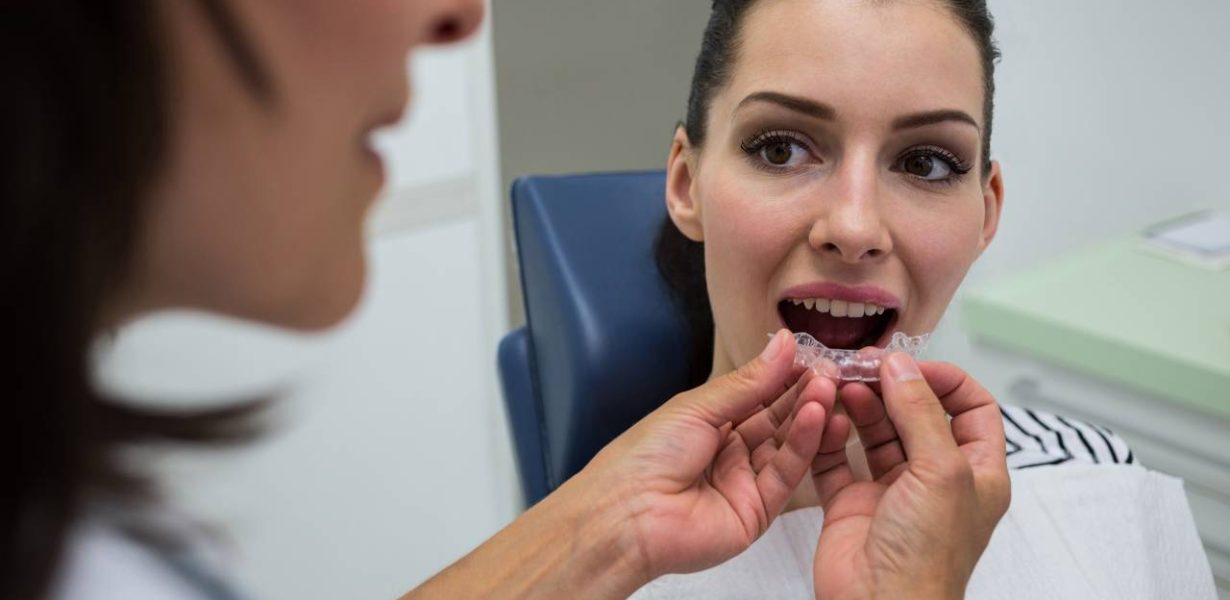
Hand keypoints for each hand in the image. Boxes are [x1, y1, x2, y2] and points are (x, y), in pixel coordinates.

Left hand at [578, 329, 845, 579]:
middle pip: (776, 420)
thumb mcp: (698, 407)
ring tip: (829, 388)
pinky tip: (816, 416)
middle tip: (832, 370)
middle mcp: (729, 451)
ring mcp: (745, 482)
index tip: (814, 356)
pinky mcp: (757, 510)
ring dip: (809, 416)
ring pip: (787, 445)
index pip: (758, 396)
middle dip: (804, 394)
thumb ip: (748, 381)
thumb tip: (784, 344)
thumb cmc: (645, 457)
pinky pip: (787, 473)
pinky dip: (804, 444)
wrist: (626, 515)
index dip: (786, 376)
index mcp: (709, 423)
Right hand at [810, 355, 1010, 599]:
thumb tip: (902, 366)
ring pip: (874, 431)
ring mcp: (891, 491)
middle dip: (891, 386)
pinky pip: (836, 459)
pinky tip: (825, 417)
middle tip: (863, 365)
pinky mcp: (851, 504)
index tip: (911, 364)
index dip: (945, 380)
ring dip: (859, 405)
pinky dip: (828, 435)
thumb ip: (920, 412)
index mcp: (976, 473)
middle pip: (916, 414)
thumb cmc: (927, 558)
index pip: (971, 408)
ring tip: (840, 384)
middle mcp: (934, 479)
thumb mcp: (940, 472)